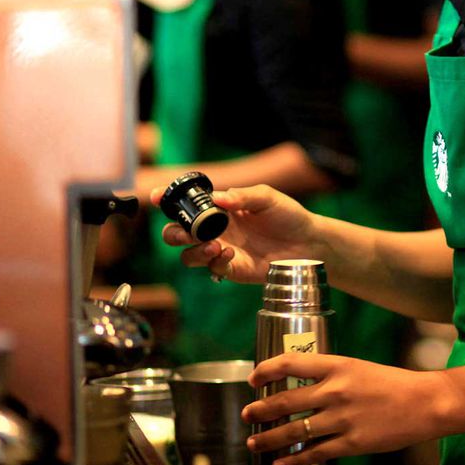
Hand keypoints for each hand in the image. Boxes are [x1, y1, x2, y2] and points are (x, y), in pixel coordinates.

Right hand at [153, 184, 316, 283]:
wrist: (307, 243)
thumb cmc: (288, 216)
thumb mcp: (267, 198)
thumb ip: (242, 196)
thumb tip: (217, 198)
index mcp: (220, 208)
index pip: (188, 204)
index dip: (168, 200)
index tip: (157, 197)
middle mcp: (216, 229)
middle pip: (177, 233)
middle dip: (173, 233)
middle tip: (187, 232)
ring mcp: (221, 250)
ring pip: (187, 255)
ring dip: (193, 250)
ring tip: (214, 245)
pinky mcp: (230, 268)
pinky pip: (210, 268)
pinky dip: (214, 261)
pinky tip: (230, 253)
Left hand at [242, 353, 453, 464]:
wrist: (425, 402)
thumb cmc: (392, 384)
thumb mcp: (359, 368)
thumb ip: (331, 375)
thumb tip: (299, 385)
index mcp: (338, 365)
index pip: (290, 363)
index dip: (266, 370)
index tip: (253, 379)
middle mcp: (336, 390)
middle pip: (285, 400)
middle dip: (260, 410)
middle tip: (247, 414)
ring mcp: (343, 418)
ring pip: (295, 430)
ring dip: (269, 438)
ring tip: (254, 442)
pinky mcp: (352, 443)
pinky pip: (314, 452)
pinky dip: (293, 459)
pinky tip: (280, 463)